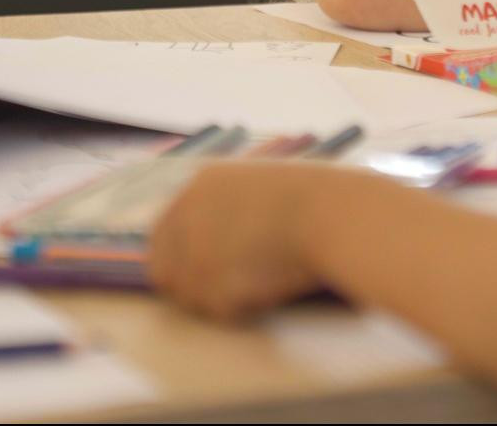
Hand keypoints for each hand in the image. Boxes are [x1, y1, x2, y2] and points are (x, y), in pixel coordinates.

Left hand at [147, 161, 342, 321]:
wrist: (336, 215)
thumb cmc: (319, 199)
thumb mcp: (263, 186)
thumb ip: (231, 208)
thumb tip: (224, 239)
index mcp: (201, 185)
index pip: (161, 234)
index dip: (177, 259)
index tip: (198, 274)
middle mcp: (187, 216)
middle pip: (164, 272)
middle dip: (189, 287)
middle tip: (226, 294)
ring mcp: (195, 252)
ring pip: (193, 298)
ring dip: (222, 298)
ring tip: (265, 281)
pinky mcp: (211, 285)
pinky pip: (221, 312)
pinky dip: (245, 308)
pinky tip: (274, 287)